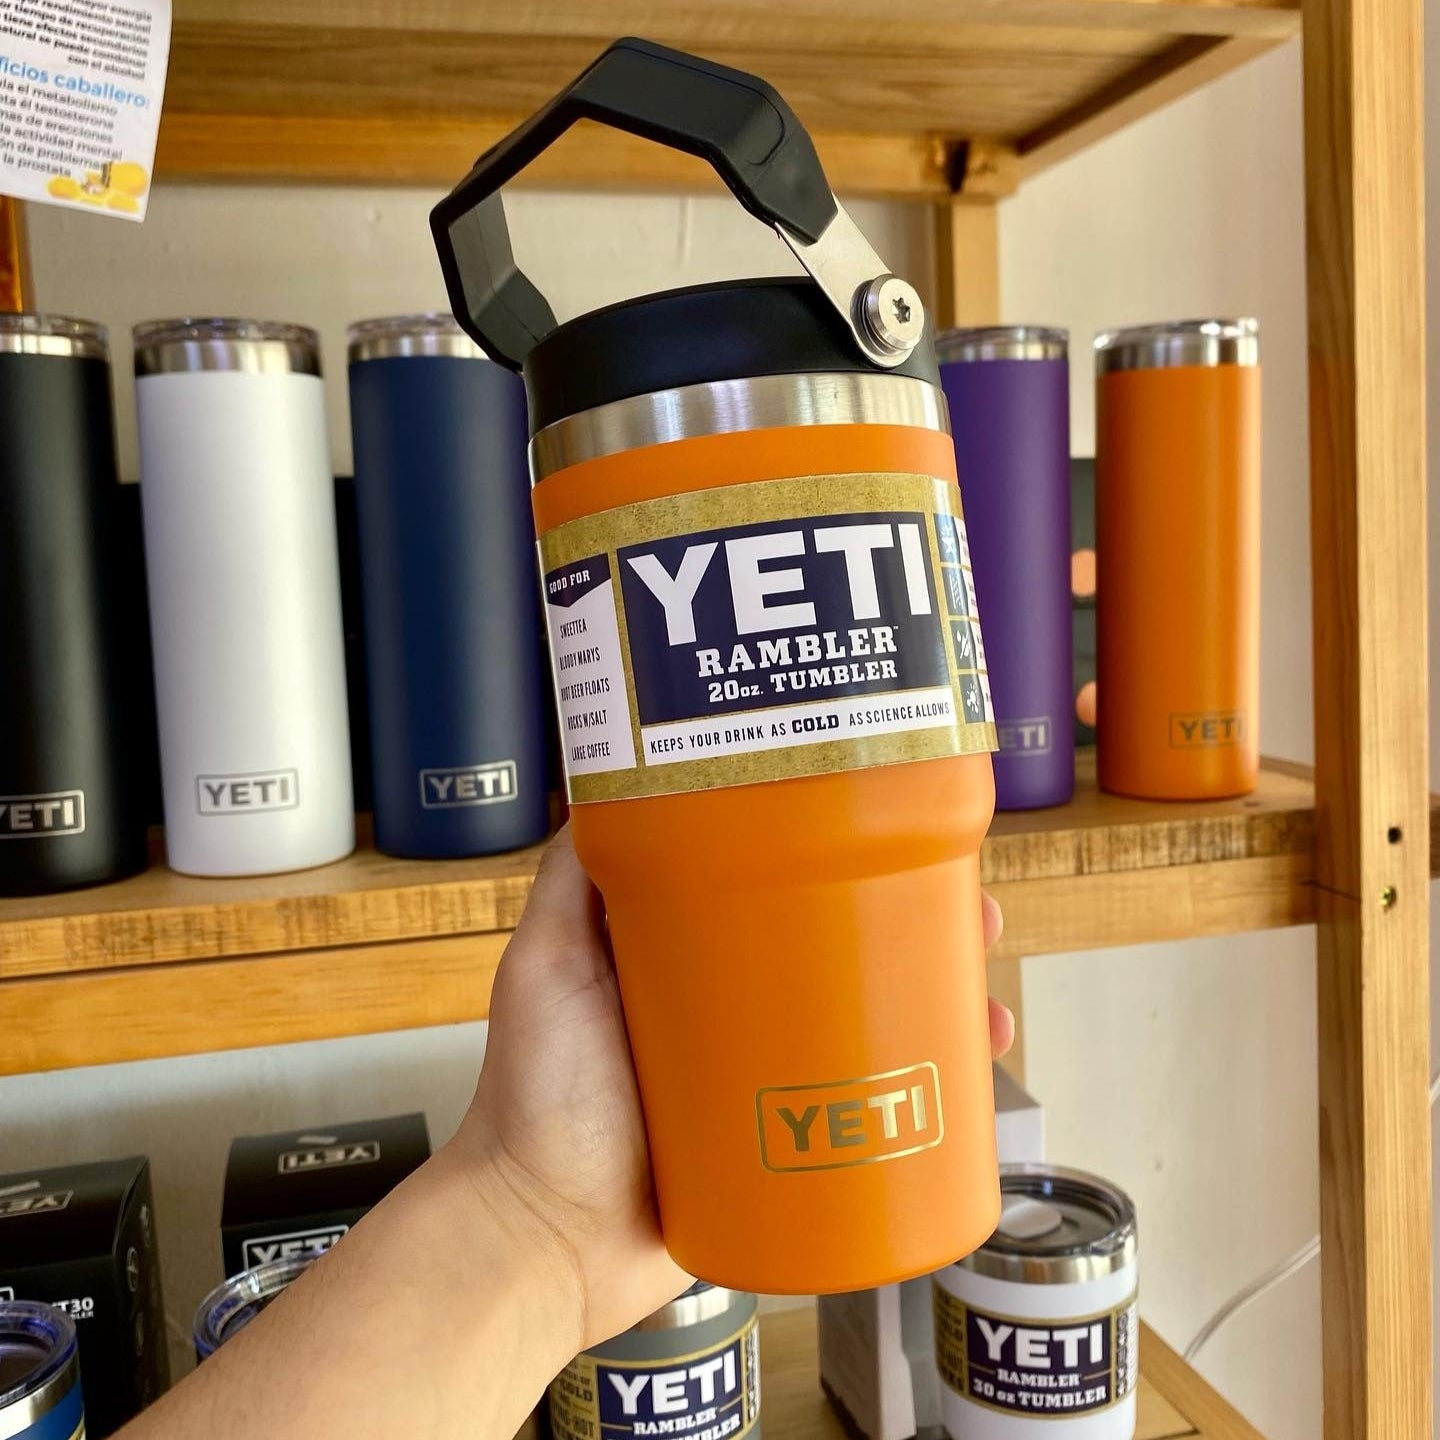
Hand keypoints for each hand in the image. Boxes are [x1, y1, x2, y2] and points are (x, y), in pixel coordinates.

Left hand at [447, 828, 1014, 1350]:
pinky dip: (931, 1099)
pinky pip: (873, 1118)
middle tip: (972, 913)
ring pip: (875, 1031)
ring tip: (988, 1003)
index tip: (896, 829)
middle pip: (848, 954)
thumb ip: (568, 883)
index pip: (785, 890)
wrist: (541, 1240)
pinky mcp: (791, 1155)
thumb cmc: (533, 1097)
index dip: (846, 859)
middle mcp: (740, 1014)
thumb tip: (609, 778)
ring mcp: (770, 1086)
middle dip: (920, 929)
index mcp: (693, 959)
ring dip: (943, 1010)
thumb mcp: (544, 964)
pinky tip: (974, 1081)